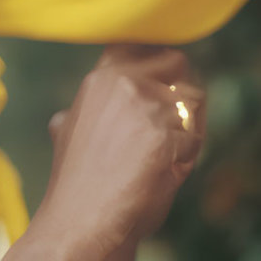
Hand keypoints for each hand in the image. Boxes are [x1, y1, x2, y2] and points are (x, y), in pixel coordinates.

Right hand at [34, 45, 206, 260]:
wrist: (79, 216)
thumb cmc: (76, 179)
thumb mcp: (66, 129)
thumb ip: (84, 107)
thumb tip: (72, 110)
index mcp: (97, 78)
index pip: (141, 44)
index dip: (158, 61)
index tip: (159, 82)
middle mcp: (120, 82)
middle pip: (176, 64)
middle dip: (179, 92)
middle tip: (167, 125)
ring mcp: (144, 105)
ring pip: (191, 101)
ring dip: (185, 127)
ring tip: (159, 155)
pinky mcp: (164, 133)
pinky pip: (194, 135)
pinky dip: (186, 155)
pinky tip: (162, 170)